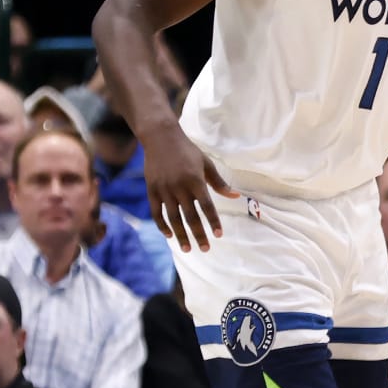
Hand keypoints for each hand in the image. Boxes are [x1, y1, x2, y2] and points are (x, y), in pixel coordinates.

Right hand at [142, 125, 235, 250]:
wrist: (161, 138)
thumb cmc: (188, 151)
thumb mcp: (206, 163)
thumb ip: (219, 182)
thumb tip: (236, 196)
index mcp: (195, 180)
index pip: (207, 206)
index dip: (213, 221)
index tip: (219, 234)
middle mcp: (180, 187)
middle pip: (190, 217)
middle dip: (199, 234)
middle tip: (206, 249)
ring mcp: (164, 190)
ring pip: (174, 218)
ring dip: (181, 235)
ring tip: (188, 249)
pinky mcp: (152, 191)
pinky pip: (157, 213)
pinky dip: (163, 226)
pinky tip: (170, 236)